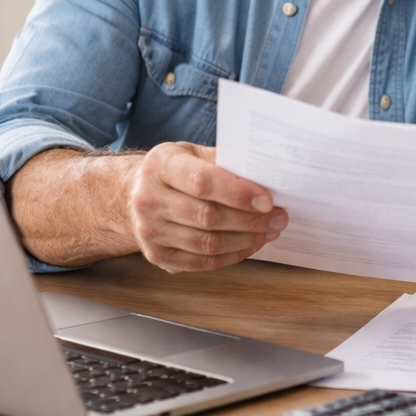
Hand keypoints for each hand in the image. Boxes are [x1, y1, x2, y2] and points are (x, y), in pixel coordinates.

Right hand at [127, 142, 287, 272]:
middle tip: (279, 218)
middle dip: (250, 220)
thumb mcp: (194, 153)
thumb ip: (224, 163)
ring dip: (245, 240)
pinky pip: (201, 262)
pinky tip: (250, 244)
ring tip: (269, 232)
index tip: (268, 201)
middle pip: (207, 217)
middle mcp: (148, 199)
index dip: (238, 194)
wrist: (136, 193)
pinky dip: (231, 255)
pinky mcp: (157, 255)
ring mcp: (149, 231)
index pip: (202, 182)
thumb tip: (266, 179)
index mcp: (160, 165)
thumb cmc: (176, 170)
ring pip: (206, 243)